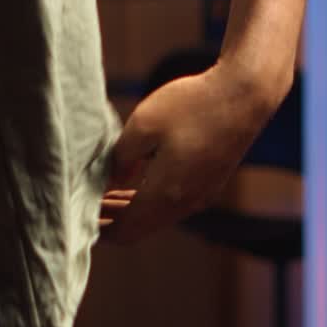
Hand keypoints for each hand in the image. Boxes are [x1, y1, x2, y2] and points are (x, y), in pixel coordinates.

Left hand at [100, 58, 286, 244]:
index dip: (99, 231)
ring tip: (104, 195)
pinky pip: (171, 205)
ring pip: (155, 217)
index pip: (124, 232)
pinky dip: (148, 200)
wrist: (246, 94)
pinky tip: (135, 182)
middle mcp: (183, 205)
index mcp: (164, 196)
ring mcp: (199, 197)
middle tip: (86, 206)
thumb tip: (108, 183)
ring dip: (130, 210)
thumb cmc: (192, 105)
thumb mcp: (141, 126)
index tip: (79, 219)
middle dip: (111, 221)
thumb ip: (119, 160)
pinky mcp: (208, 185)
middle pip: (139, 229)